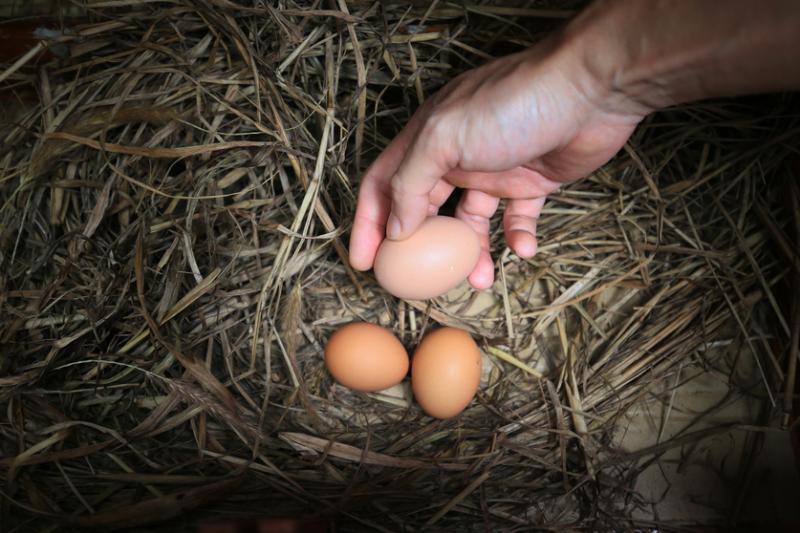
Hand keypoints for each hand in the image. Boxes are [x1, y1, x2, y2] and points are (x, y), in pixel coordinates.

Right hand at [349, 35, 644, 288]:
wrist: (591, 89)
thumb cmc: (514, 103)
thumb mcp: (445, 137)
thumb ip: (411, 182)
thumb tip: (394, 227)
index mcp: (427, 140)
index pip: (383, 184)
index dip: (369, 222)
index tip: (363, 261)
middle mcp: (456, 156)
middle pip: (424, 209)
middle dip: (419, 249)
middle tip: (419, 283)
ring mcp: (494, 170)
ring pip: (471, 224)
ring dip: (472, 254)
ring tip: (479, 279)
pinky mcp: (531, 182)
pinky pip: (516, 220)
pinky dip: (516, 238)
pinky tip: (523, 249)